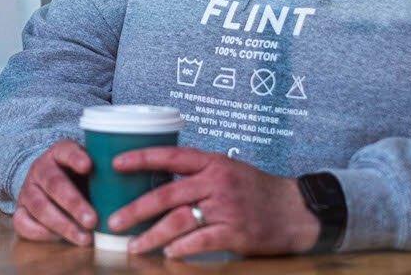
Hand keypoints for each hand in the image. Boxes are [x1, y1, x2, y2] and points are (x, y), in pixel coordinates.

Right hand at [12, 139, 96, 245]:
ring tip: (85, 238)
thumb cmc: (80, 176)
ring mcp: (27, 189)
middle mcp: (40, 168)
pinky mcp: (20, 209)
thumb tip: (133, 186)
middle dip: (74, 204)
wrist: (50, 182)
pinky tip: (59, 240)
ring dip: (63, 224)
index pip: (66, 151)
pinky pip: (22, 222)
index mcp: (59, 152)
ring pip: (40, 206)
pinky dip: (40, 233)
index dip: (76, 158)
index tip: (89, 166)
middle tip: (93, 220)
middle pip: (54, 184)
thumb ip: (104, 174)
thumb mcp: (91, 168)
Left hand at [107, 146, 319, 257]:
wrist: (296, 210)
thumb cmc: (258, 190)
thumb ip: (199, 174)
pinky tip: (168, 254)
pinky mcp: (235, 232)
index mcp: (213, 162)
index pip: (171, 156)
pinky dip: (181, 249)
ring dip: (152, 235)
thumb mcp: (229, 170)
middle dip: (136, 209)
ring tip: (134, 246)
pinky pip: (200, 241)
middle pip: (167, 194)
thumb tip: (159, 181)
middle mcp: (217, 182)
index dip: (141, 158)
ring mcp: (226, 208)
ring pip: (179, 221)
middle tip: (114, 221)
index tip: (115, 163)